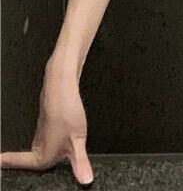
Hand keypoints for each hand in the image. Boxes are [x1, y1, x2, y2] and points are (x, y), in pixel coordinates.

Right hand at [0, 66, 93, 185]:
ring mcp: (42, 132)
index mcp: (43, 155)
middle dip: (24, 163)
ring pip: (39, 147)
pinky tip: (56, 139)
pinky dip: (48, 140)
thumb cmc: (66, 113)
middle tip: (10, 164)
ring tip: (30, 157)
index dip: (12, 165)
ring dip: (40, 152)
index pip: (24, 166)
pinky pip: (45, 136)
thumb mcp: (77, 142)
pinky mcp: (48, 122)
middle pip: (31, 160)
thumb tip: (85, 181)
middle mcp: (39, 144)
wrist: (62, 88)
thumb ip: (80, 164)